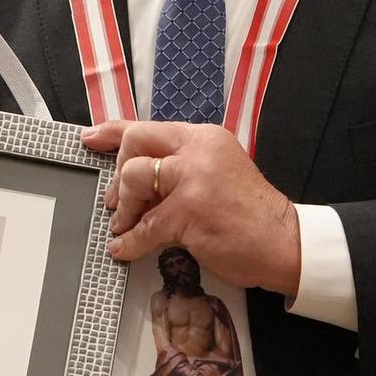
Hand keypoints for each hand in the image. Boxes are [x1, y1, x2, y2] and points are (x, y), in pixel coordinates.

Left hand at [81, 120, 301, 295]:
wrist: (284, 242)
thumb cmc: (249, 214)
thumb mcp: (216, 172)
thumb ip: (180, 167)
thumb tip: (133, 179)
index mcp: (203, 137)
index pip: (148, 126)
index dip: (113, 132)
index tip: (90, 138)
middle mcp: (198, 150)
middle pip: (135, 145)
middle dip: (118, 177)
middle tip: (117, 202)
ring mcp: (194, 180)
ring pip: (134, 180)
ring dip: (124, 208)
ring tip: (126, 227)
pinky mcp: (189, 212)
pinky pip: (144, 226)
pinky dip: (130, 242)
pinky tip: (126, 249)